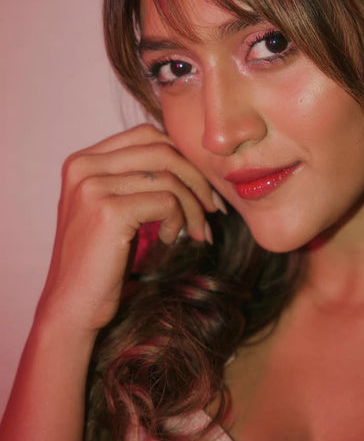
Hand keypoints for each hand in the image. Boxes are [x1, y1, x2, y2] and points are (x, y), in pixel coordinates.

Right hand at [37, 123, 221, 333]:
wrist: (73, 305)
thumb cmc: (102, 259)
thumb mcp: (116, 207)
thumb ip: (137, 178)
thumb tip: (192, 161)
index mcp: (83, 160)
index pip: (148, 135)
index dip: (183, 157)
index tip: (203, 188)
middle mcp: (84, 167)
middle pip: (163, 150)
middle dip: (197, 179)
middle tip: (213, 209)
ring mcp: (93, 186)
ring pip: (169, 178)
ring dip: (194, 206)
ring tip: (197, 231)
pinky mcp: (108, 211)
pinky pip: (167, 201)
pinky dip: (180, 220)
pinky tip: (171, 239)